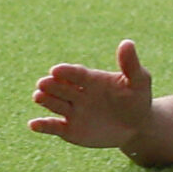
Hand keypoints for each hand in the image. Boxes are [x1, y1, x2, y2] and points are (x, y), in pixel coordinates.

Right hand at [30, 39, 154, 150]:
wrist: (137, 126)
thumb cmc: (137, 99)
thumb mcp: (139, 81)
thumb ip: (130, 64)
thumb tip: (127, 42)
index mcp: (91, 79)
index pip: (76, 74)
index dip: (67, 72)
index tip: (56, 70)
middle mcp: (78, 93)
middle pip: (61, 88)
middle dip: (52, 85)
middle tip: (43, 83)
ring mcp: (72, 111)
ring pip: (55, 104)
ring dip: (46, 100)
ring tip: (38, 96)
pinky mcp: (69, 129)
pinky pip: (54, 127)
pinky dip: (43, 126)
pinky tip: (33, 124)